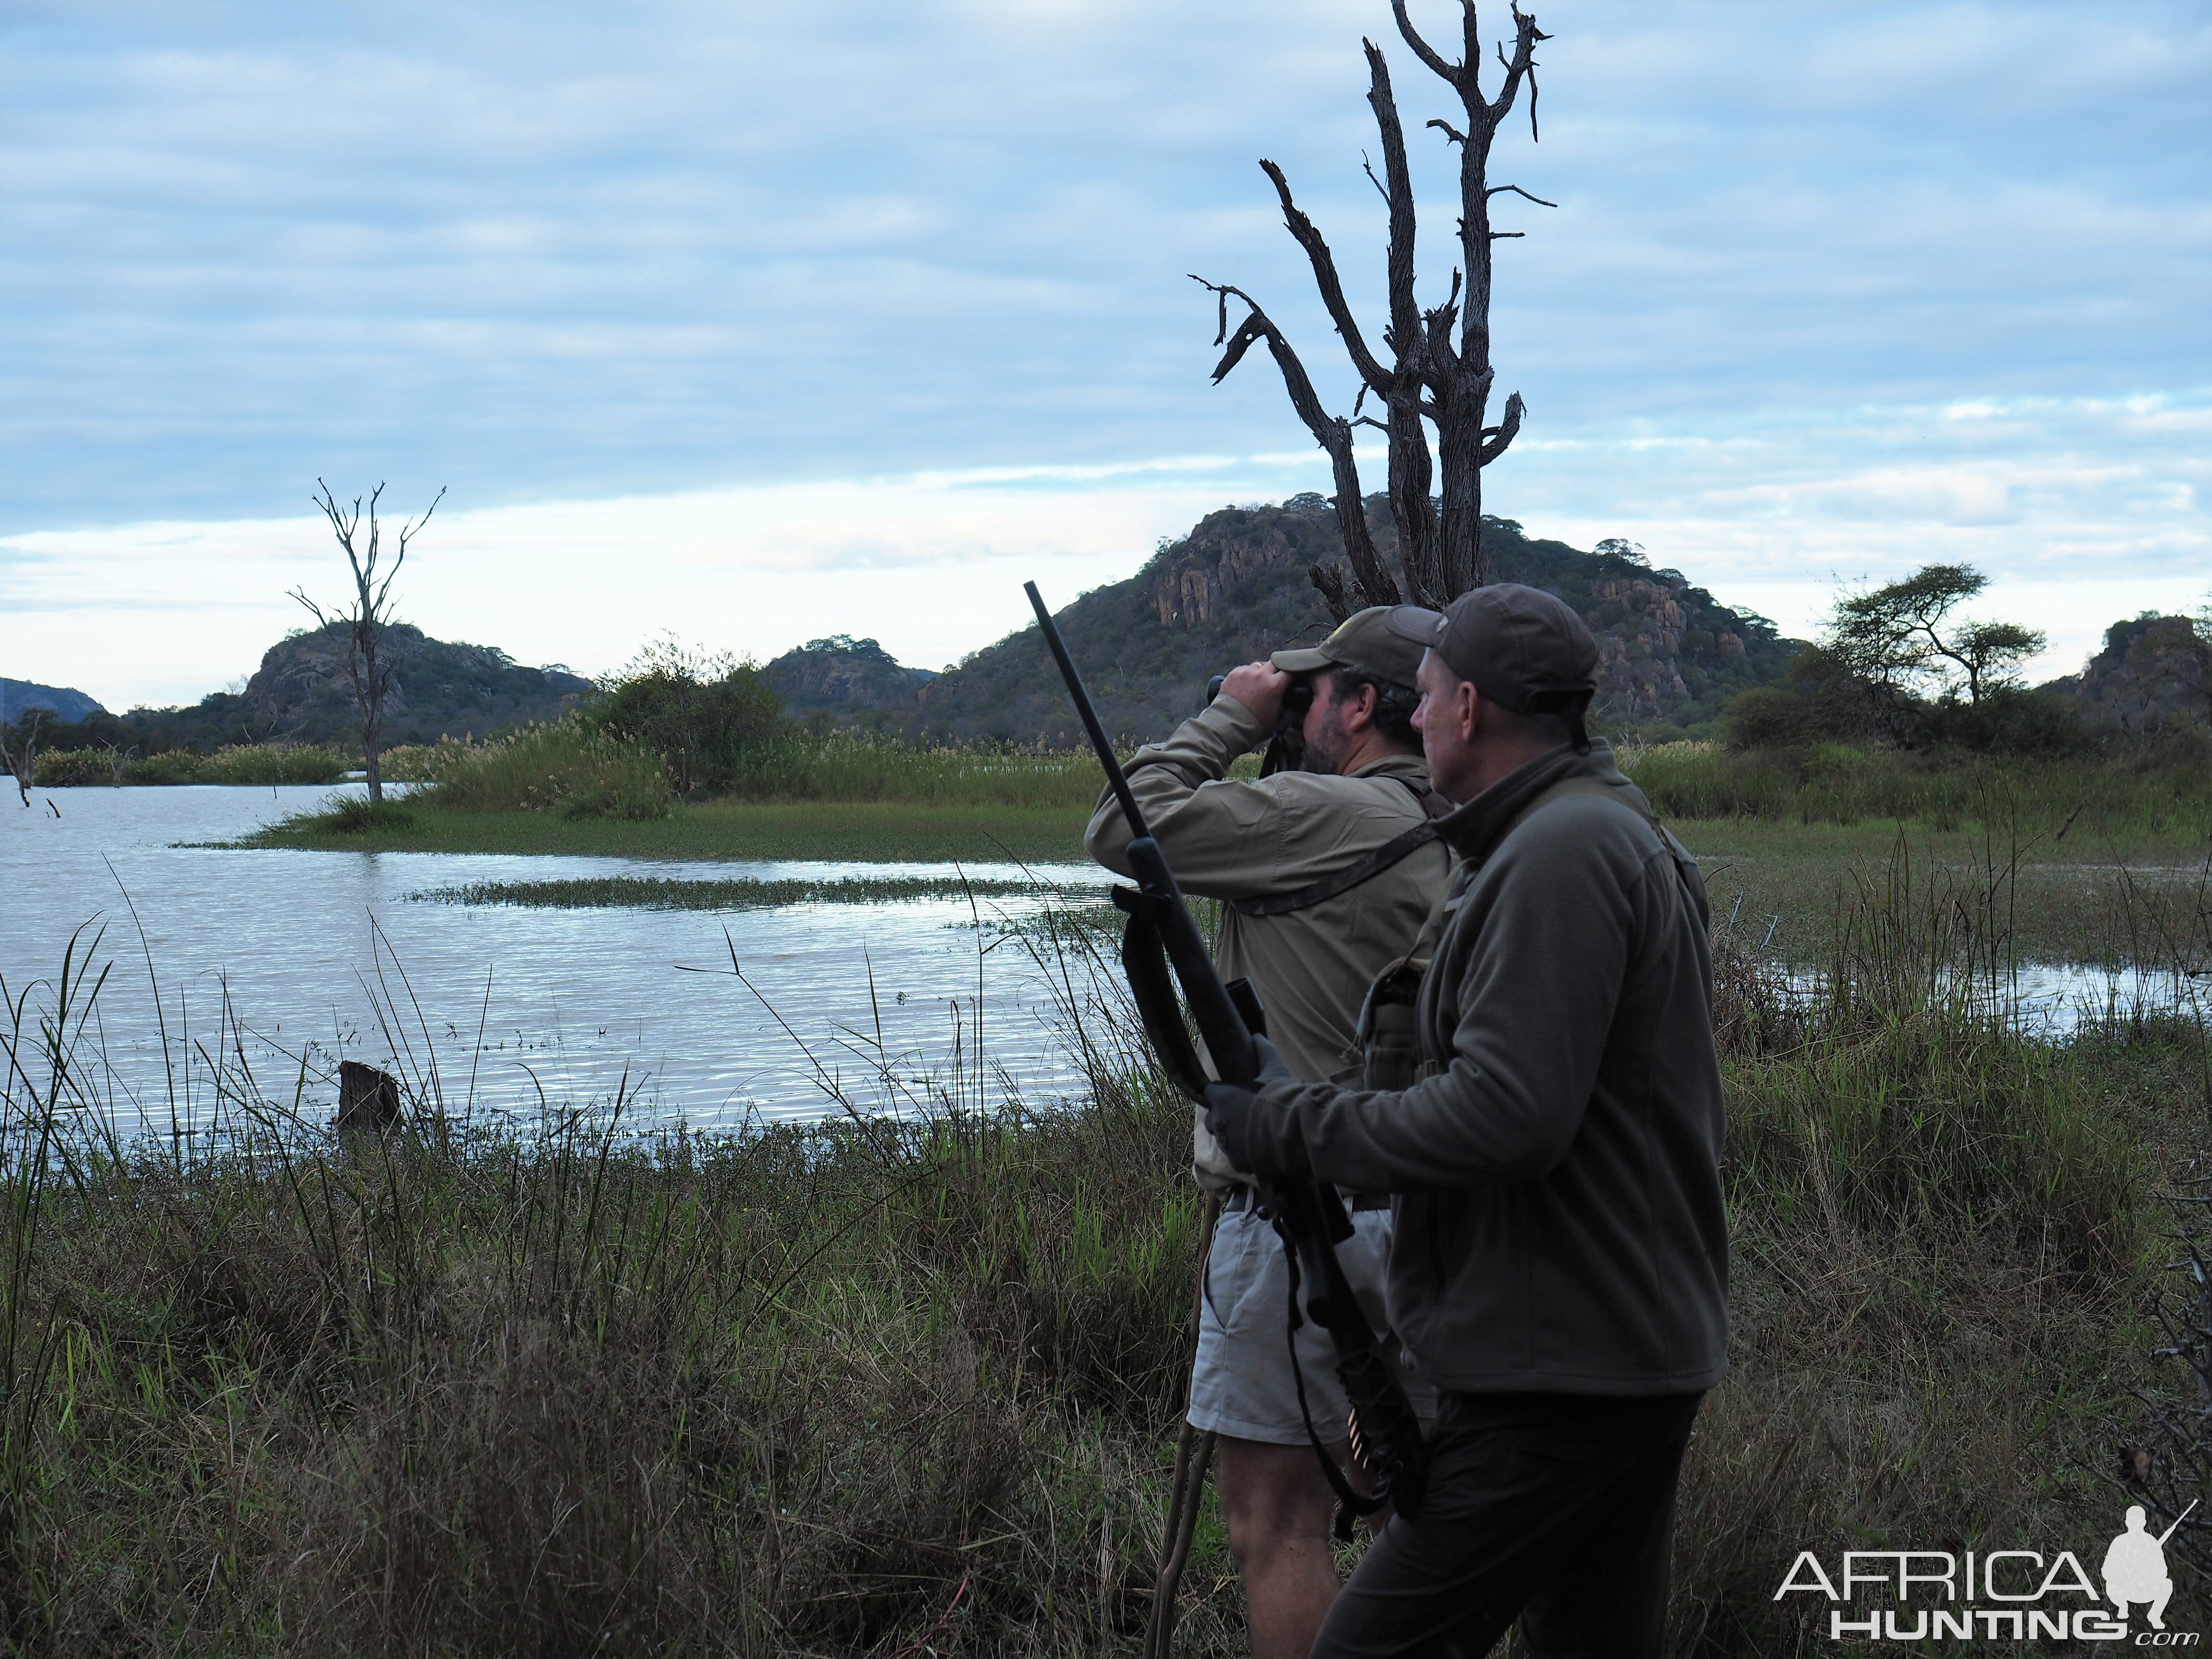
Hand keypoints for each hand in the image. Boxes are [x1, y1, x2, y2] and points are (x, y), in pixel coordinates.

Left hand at [1201, 1034, 1292, 1174]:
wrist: (1293, 1129)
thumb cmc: (1281, 1096)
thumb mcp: (1274, 1070)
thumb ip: (1264, 1052)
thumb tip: (1256, 1034)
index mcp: (1221, 1095)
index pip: (1211, 1092)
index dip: (1222, 1094)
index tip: (1235, 1096)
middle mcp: (1217, 1118)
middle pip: (1212, 1117)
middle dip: (1224, 1116)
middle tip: (1245, 1116)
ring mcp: (1225, 1141)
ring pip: (1223, 1137)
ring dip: (1233, 1135)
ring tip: (1254, 1134)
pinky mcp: (1235, 1160)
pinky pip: (1235, 1156)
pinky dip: (1244, 1153)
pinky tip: (1259, 1149)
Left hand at [1219, 661, 1289, 728]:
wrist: (1229, 725)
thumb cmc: (1255, 726)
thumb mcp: (1276, 718)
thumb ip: (1285, 708)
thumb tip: (1290, 705)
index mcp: (1275, 684)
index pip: (1290, 670)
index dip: (1293, 673)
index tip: (1293, 676)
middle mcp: (1261, 674)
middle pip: (1275, 662)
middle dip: (1277, 669)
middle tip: (1276, 677)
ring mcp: (1246, 672)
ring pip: (1258, 665)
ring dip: (1261, 671)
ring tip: (1258, 681)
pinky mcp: (1234, 673)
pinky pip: (1244, 669)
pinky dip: (1247, 674)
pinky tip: (1245, 684)